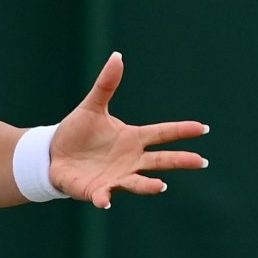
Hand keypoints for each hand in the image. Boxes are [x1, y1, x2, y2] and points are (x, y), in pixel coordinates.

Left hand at [50, 53, 209, 208]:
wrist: (54, 155)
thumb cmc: (78, 132)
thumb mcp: (92, 107)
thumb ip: (106, 85)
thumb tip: (117, 56)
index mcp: (133, 139)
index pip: (162, 133)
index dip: (182, 131)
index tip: (203, 128)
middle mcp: (130, 160)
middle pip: (160, 160)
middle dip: (180, 161)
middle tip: (201, 161)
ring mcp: (116, 177)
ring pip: (137, 182)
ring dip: (148, 185)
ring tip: (161, 186)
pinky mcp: (96, 190)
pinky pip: (102, 195)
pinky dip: (104, 198)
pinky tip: (105, 201)